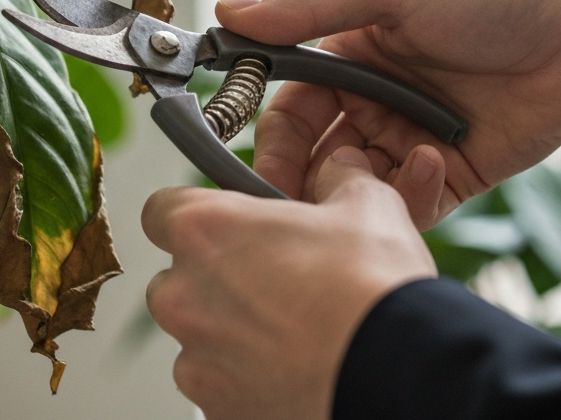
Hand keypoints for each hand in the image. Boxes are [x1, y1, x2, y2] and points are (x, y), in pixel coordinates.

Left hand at [142, 146, 435, 419]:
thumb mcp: (365, 203)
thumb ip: (338, 176)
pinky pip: (217, 382)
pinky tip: (292, 364)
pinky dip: (244, 374)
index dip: (193, 214)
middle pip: (176, 276)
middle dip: (213, 276)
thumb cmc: (372, 289)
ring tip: (290, 327)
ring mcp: (196, 357)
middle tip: (271, 276)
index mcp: (206, 229)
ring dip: (228, 328)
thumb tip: (341, 166)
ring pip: (197, 334)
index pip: (161, 209)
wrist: (398, 374)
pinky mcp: (216, 408)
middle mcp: (185, 293)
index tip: (224, 222)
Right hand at [217, 0, 560, 225]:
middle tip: (285, 201)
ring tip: (362, 183)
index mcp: (346, 54)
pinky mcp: (445, 179)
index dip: (261, 128)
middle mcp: (369, 102)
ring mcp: (405, 143)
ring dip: (348, 193)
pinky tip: (429, 160)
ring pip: (349, 191)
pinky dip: (404, 198)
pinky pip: (404, 208)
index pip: (283, 103)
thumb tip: (227, 11)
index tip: (234, 152)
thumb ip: (307, 6)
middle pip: (308, 156)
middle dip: (291, 180)